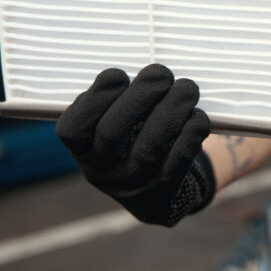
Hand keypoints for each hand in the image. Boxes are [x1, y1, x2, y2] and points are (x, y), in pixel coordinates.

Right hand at [56, 64, 213, 226]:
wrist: (154, 187)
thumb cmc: (133, 136)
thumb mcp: (115, 120)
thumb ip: (120, 99)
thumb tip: (149, 75)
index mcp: (81, 150)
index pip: (72, 129)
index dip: (95, 98)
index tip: (119, 75)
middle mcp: (100, 172)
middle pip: (113, 134)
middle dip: (140, 97)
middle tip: (161, 73)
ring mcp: (130, 188)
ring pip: (149, 150)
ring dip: (171, 112)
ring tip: (187, 88)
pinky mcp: (161, 196)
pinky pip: (176, 164)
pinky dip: (190, 135)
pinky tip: (197, 116)